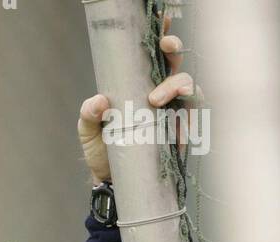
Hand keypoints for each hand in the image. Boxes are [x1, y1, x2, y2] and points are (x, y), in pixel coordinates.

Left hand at [78, 12, 198, 183]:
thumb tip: (98, 101)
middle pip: (174, 62)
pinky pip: (192, 118)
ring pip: (188, 86)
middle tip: (166, 49)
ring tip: (156, 100)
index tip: (161, 21)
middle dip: (173, 49)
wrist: (111, 182)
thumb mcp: (88, 131)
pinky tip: (174, 126)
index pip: (151, 53)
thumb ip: (88, 115)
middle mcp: (157, 93)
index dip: (160, 33)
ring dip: (177, 84)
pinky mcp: (178, 132)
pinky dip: (186, 118)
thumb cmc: (101, 151)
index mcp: (136, 84)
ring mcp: (171, 112)